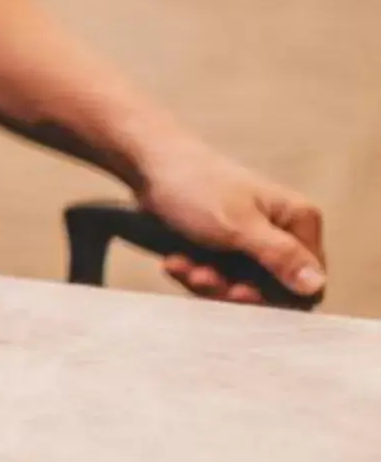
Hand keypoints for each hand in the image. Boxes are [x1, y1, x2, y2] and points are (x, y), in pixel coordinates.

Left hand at [134, 136, 325, 304]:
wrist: (145, 164)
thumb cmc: (196, 186)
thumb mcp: (239, 225)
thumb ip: (279, 256)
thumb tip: (316, 284)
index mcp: (298, 221)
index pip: (309, 282)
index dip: (277, 297)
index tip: (240, 293)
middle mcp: (281, 233)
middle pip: (272, 289)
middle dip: (232, 290)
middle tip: (202, 278)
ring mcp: (250, 242)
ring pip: (240, 286)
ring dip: (208, 283)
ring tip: (182, 266)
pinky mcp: (222, 248)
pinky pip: (217, 277)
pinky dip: (194, 274)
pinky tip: (174, 263)